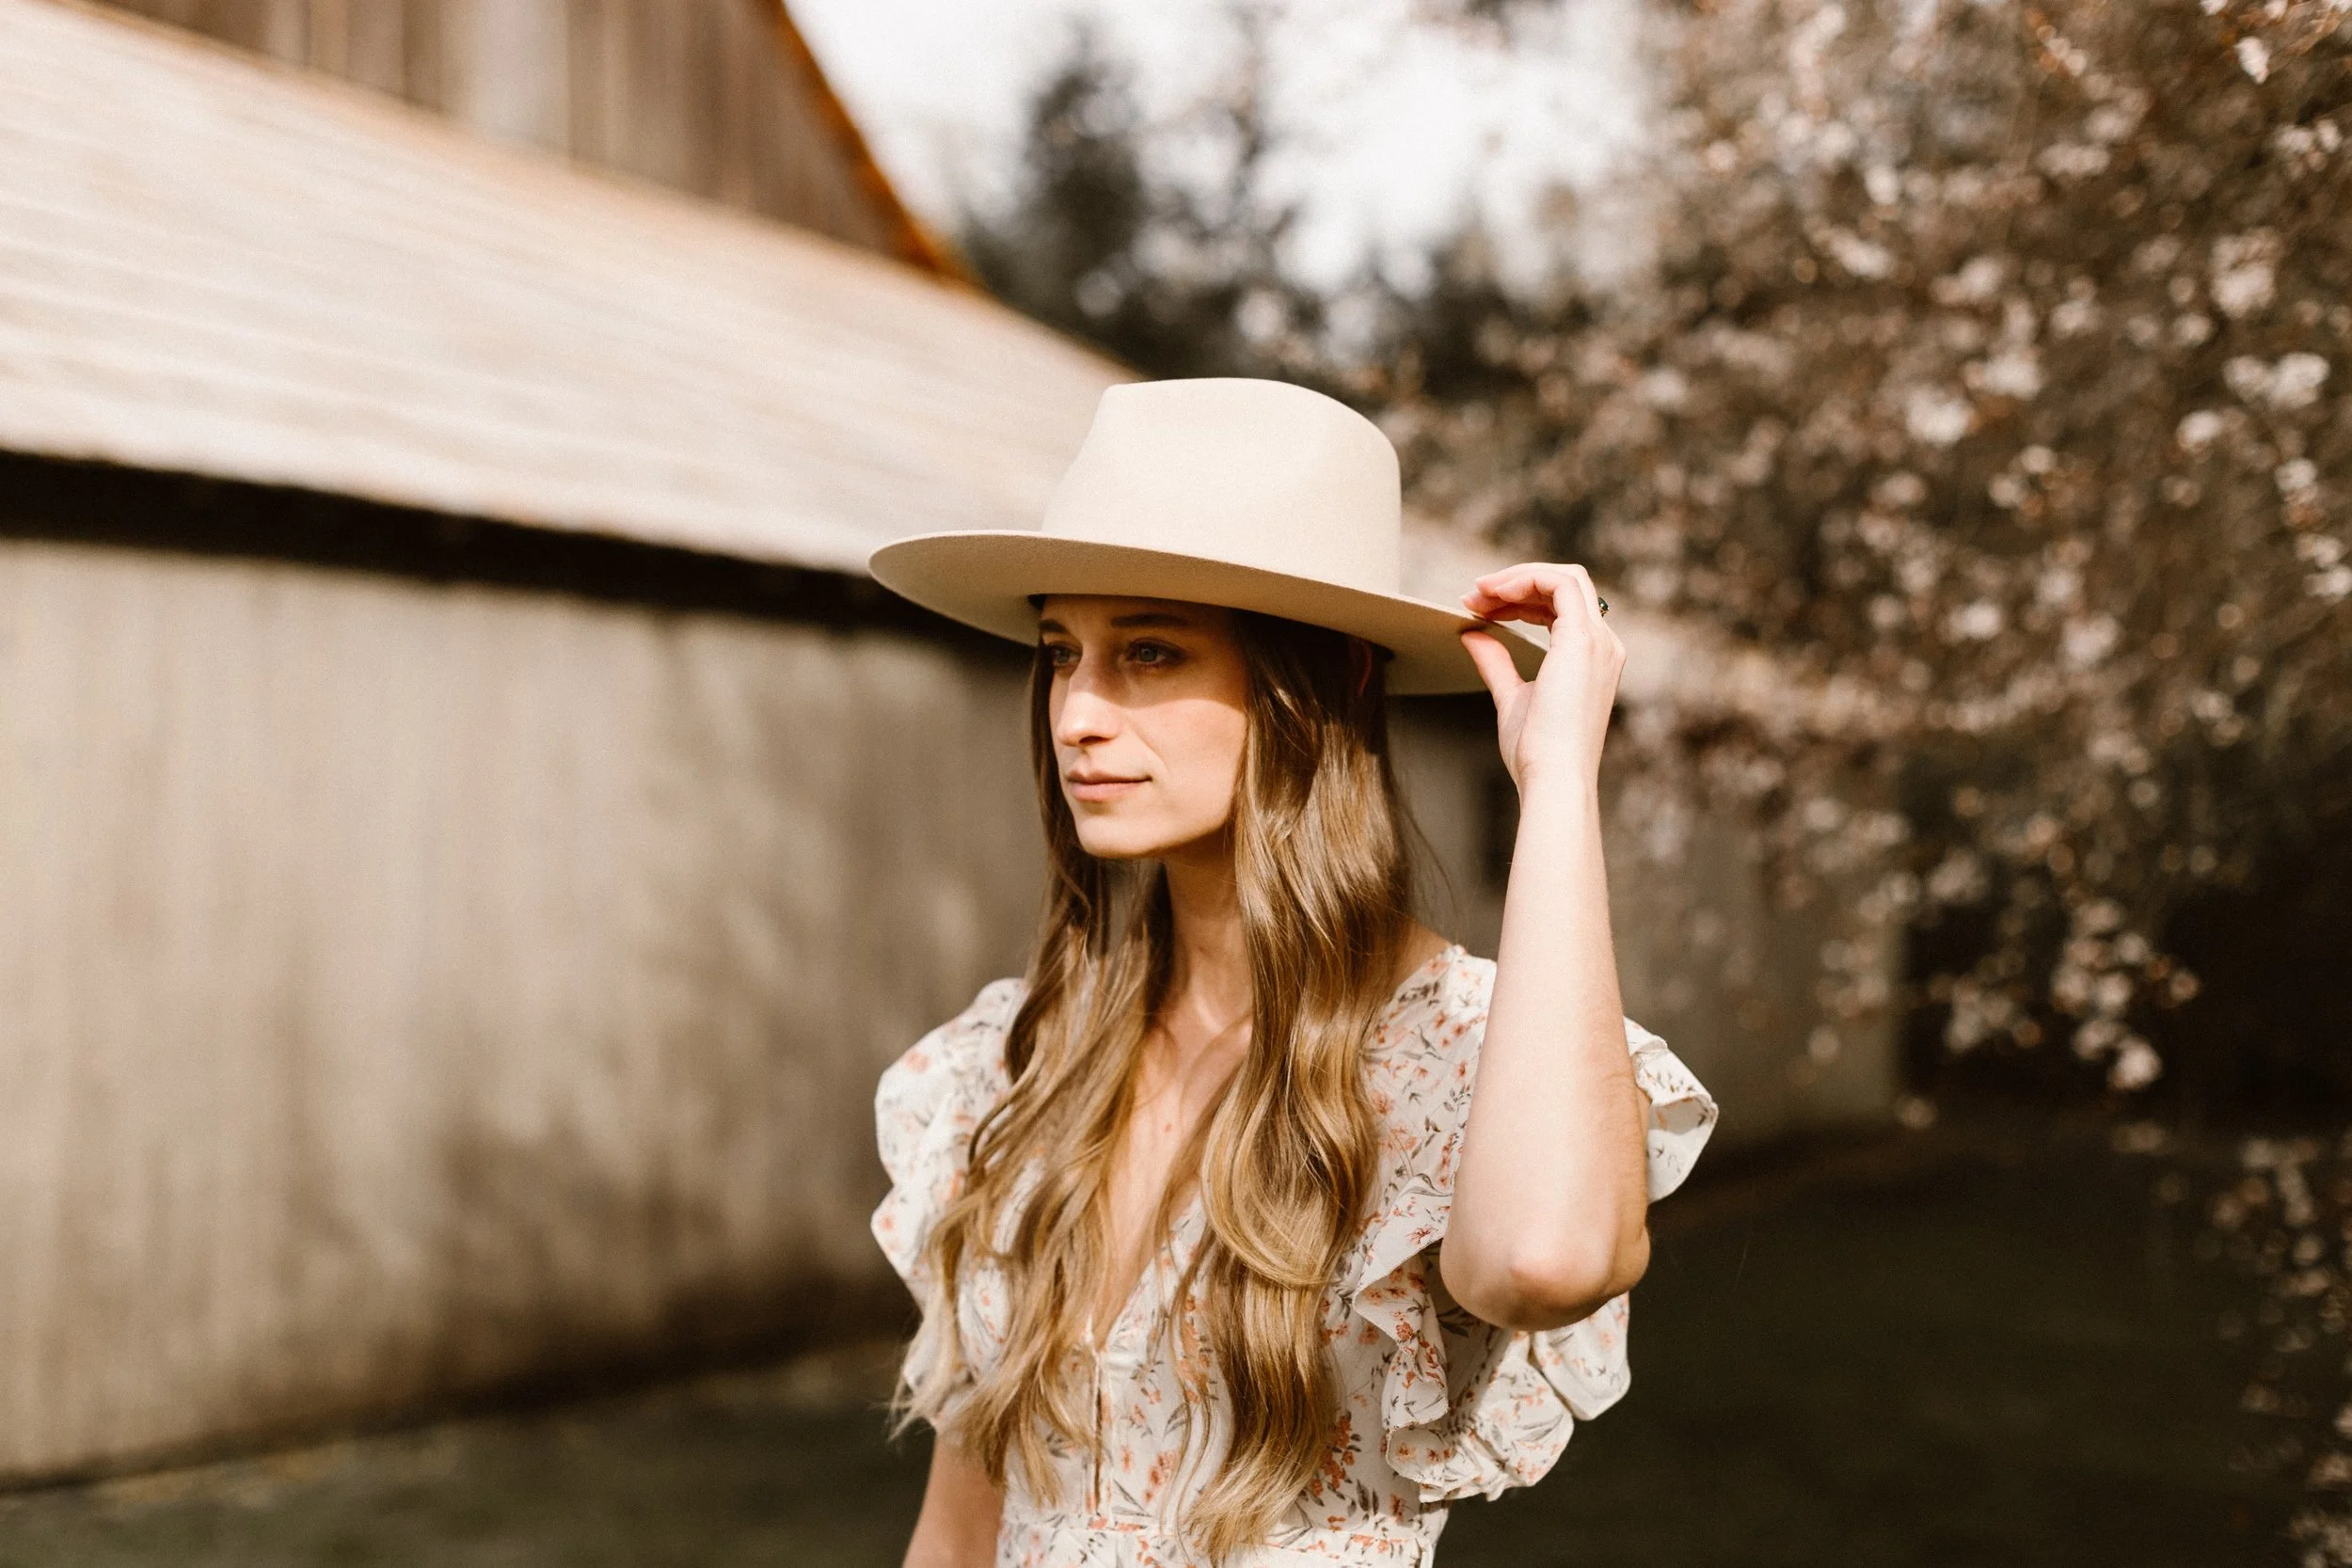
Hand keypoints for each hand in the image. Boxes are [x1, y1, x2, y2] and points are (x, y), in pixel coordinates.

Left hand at [1460, 563, 1623, 794]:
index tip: (1477, 609)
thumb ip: (1496, 663)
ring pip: (1565, 577)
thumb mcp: (1512, 697)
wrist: (1553, 777)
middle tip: (1473, 597)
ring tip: (1477, 594)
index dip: (1518, 600)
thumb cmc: (1536, 752)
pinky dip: (1524, 579)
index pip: (1560, 607)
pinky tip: (1493, 594)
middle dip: (1516, 583)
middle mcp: (1603, 644)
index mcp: (1592, 658)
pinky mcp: (1582, 639)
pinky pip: (1559, 583)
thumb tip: (1471, 634)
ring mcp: (1597, 640)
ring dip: (1516, 578)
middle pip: (1565, 585)